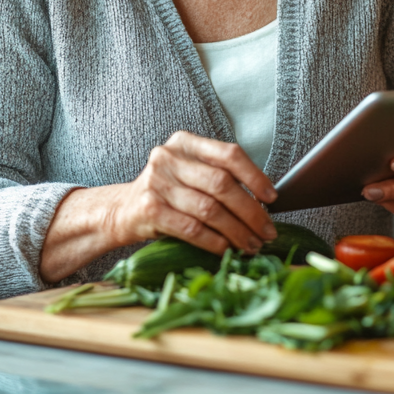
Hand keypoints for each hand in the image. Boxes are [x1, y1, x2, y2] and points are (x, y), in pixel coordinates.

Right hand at [110, 131, 279, 254]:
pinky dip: (214, 242)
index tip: (272, 198)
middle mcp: (169, 157)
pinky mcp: (149, 209)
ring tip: (252, 245)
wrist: (120, 210)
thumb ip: (219, 177)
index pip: (229, 154)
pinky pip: (191, 229)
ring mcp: (157, 183)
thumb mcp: (189, 174)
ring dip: (236, 231)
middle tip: (267, 232)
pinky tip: (227, 250)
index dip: (255, 177)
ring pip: (209, 209)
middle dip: (251, 211)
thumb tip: (264, 203)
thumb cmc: (167, 193)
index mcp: (186, 143)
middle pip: (222, 184)